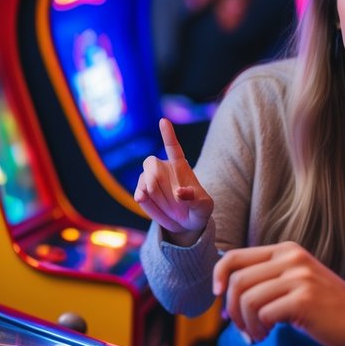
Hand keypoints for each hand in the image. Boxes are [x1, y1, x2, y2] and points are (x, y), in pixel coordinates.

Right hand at [134, 118, 212, 246]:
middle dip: (152, 177)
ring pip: (144, 179)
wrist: (187, 224)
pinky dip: (141, 197)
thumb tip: (180, 193)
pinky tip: (144, 200)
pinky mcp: (144, 193)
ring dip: (152, 193)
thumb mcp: (204, 208)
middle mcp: (164, 169)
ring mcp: (152, 181)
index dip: (168, 134)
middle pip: (151, 162)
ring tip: (167, 206)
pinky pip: (140, 192)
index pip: (172, 146)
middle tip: (158, 191)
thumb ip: (195, 199)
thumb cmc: (199, 210)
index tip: (163, 120)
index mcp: (181, 166)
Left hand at [212, 242, 344, 345]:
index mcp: (287, 251)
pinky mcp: (303, 299)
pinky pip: (262, 313)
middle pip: (236, 280)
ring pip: (247, 298)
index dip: (218, 277)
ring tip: (257, 334)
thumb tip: (229, 286)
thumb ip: (271, 278)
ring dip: (244, 323)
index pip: (235, 257)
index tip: (219, 299)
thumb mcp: (299, 282)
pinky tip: (266, 335)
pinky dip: (258, 329)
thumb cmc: (329, 309)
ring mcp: (298, 277)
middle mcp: (291, 258)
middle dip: (231, 309)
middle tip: (241, 328)